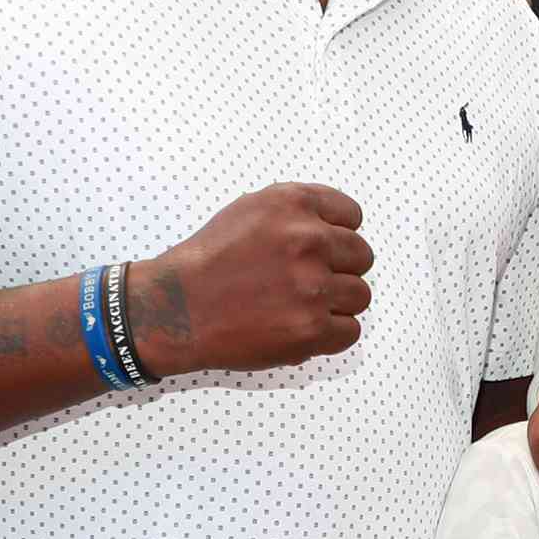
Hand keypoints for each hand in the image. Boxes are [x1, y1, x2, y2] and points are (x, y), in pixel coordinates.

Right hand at [135, 183, 374, 376]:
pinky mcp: (312, 328)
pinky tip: (300, 327)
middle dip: (339, 269)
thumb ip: (299, 212)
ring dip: (336, 303)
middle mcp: (308, 240)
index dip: (338, 234)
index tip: (322, 248)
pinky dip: (330, 334)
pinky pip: (351, 331)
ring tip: (300, 305)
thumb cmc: (208, 262)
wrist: (176, 309)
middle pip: (362, 256)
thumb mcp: (251, 209)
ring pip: (360, 295)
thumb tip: (340, 227)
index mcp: (294, 204)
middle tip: (307, 281)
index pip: (353, 216)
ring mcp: (312, 286)